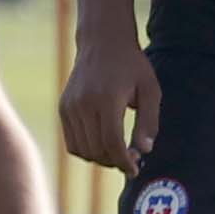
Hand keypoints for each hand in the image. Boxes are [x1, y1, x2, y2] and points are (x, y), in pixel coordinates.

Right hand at [56, 40, 157, 172]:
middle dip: (114, 162)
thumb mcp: (151, 90)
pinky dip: (85, 150)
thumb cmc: (132, 66)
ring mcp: (69, 107)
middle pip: (96, 149)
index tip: (135, 170)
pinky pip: (71, 141)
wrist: (102, 43)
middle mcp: (83, 104)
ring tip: (117, 153)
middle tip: (131, 160)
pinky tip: (101, 145)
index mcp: (107, 100)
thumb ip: (149, 122)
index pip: (112, 142)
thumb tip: (144, 151)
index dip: (124, 162)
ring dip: (100, 158)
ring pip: (81, 149)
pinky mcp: (63, 108)